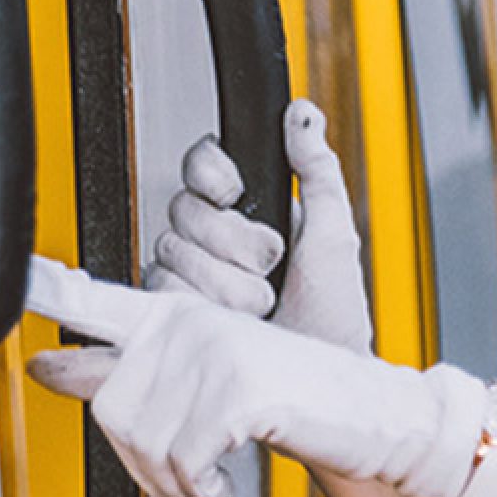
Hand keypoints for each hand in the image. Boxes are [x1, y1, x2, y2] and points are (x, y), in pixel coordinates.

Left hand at [25, 256, 481, 496]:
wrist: (373, 417)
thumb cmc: (295, 400)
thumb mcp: (205, 383)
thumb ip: (128, 375)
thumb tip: (45, 366)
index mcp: (176, 313)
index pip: (95, 297)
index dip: (48, 289)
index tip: (18, 274)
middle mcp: (189, 320)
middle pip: (112, 410)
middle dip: (141, 462)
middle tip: (184, 474)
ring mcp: (215, 350)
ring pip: (145, 443)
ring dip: (175, 483)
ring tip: (209, 478)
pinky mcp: (239, 389)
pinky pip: (184, 462)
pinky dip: (202, 490)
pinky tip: (225, 485)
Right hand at [156, 99, 371, 348]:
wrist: (320, 381)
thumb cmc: (333, 317)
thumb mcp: (335, 234)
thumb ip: (317, 170)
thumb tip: (303, 114)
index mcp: (247, 212)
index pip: (202, 165)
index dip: (211, 173)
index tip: (233, 190)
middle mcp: (210, 242)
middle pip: (184, 208)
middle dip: (232, 239)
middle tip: (269, 264)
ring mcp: (188, 279)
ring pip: (172, 251)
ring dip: (225, 281)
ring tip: (260, 303)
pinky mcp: (173, 317)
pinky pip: (161, 293)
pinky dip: (203, 305)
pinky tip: (230, 318)